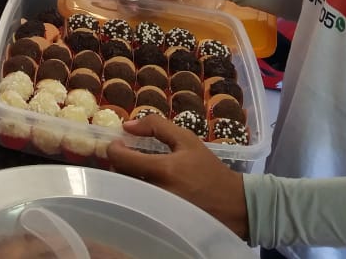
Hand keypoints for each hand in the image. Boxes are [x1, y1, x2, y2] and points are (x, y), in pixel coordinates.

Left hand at [106, 114, 248, 239]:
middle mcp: (154, 192)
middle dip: (119, 163)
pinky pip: (137, 204)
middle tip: (128, 155)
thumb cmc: (208, 169)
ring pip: (126, 191)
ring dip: (126, 177)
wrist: (232, 204)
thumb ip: (157, 126)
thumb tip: (128, 125)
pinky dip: (135, 192)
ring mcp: (155, 209)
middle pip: (119, 176)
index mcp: (162, 170)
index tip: (118, 143)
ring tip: (137, 170)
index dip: (113, 149)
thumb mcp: (187, 140)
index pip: (121, 160)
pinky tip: (145, 185)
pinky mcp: (157, 221)